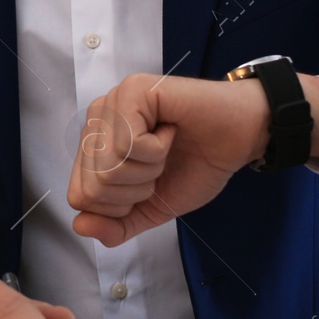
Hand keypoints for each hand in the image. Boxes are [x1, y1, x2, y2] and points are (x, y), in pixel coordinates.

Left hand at [67, 72, 318, 246]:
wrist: (239, 137)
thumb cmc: (197, 165)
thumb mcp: (152, 207)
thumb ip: (117, 225)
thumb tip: (80, 227)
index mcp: (94, 148)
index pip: (79, 196)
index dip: (119, 207)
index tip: (149, 184)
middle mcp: (94, 122)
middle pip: (93, 186)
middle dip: (137, 190)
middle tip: (161, 164)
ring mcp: (111, 104)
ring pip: (109, 167)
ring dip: (150, 170)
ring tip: (166, 147)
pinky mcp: (131, 91)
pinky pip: (129, 145)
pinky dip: (158, 150)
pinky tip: (171, 131)